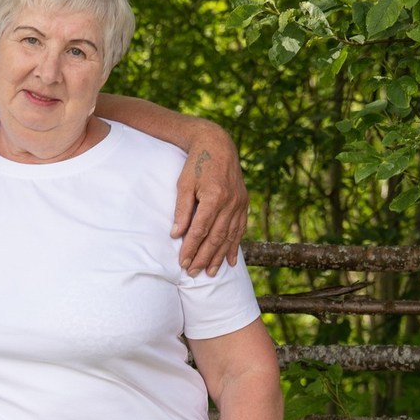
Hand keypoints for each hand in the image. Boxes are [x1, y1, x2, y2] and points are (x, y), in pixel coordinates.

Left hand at [172, 122, 247, 275]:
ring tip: (209, 273)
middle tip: (193, 273)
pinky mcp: (244, 204)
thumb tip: (176, 234)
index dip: (191, 248)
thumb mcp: (184, 184)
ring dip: (218, 257)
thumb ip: (182, 210)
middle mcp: (230, 202)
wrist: (218, 146)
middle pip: (215, 237)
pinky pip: (240, 229)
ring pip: (229, 237)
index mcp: (214, 196)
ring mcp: (240, 204)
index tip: (182, 262)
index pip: (200, 230)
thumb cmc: (196, 164)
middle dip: (203, 257)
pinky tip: (229, 261)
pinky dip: (234, 246)